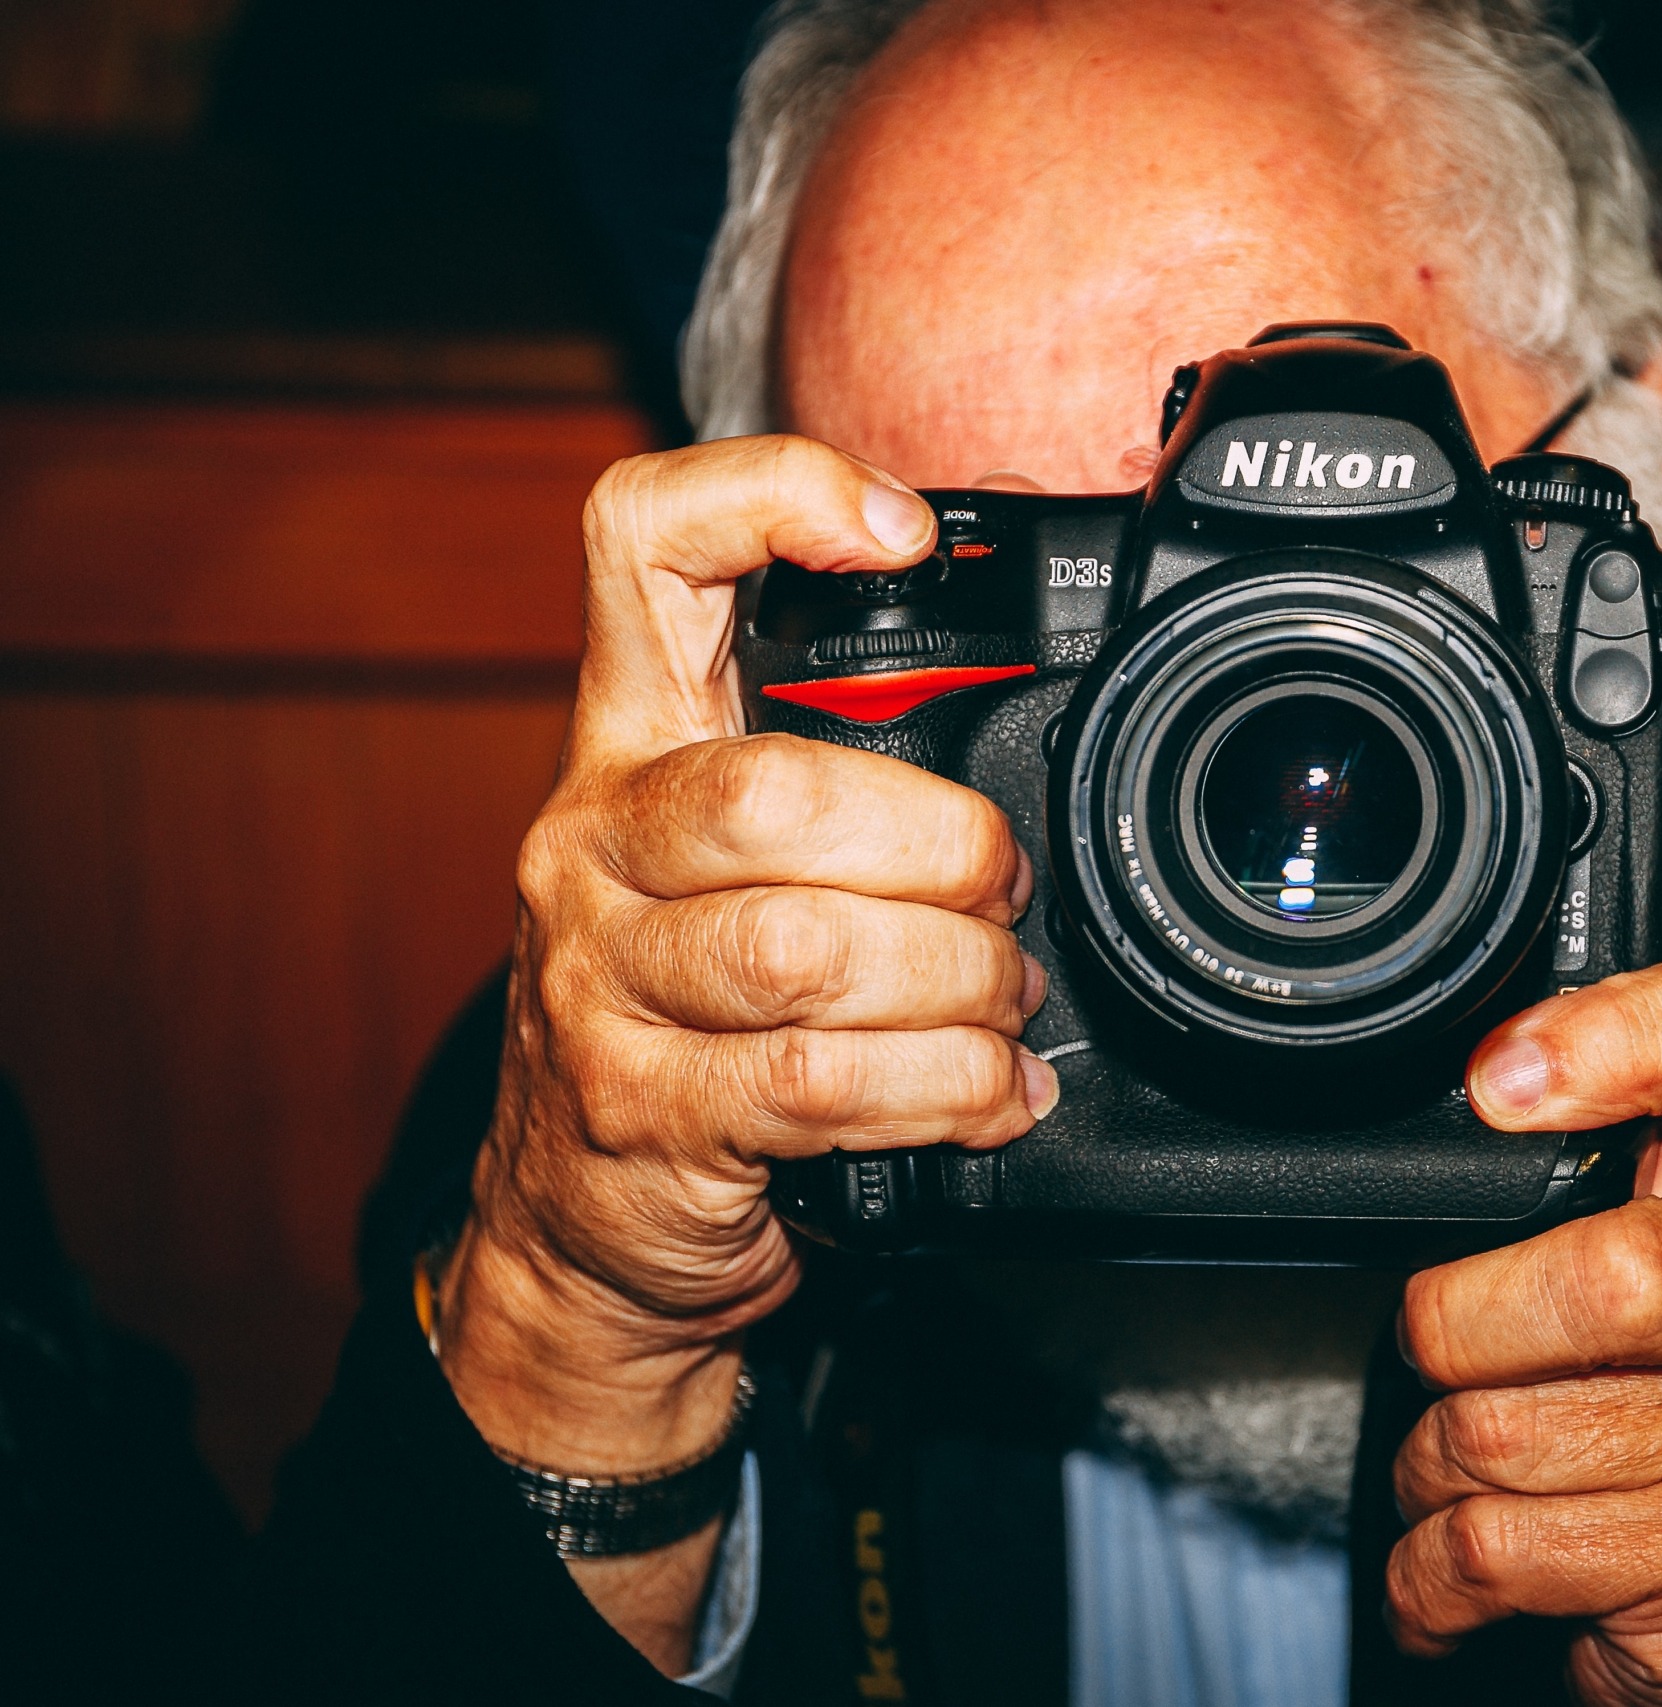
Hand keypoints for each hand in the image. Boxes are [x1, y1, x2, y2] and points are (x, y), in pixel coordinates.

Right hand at [433, 436, 1054, 1666]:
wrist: (580, 1224)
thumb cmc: (687, 1017)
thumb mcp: (727, 868)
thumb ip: (836, 783)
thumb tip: (1020, 755)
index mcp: (627, 746)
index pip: (641, 548)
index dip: (770, 499)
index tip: (904, 536)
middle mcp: (591, 846)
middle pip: (773, 793)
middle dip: (941, 846)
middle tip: (1003, 891)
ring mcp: (600, 985)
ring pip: (810, 952)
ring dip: (958, 983)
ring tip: (1003, 1002)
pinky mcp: (643, 1112)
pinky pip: (823, 1085)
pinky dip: (948, 1090)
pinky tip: (993, 1092)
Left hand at [1389, 958, 1661, 1705]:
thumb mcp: (1648, 1248)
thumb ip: (1567, 1174)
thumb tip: (1464, 1102)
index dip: (1624, 1036)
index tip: (1505, 1082)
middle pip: (1607, 1277)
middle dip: (1458, 1330)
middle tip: (1435, 1355)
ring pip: (1508, 1434)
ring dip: (1428, 1472)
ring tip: (1457, 1477)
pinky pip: (1504, 1551)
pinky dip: (1431, 1576)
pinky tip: (1457, 1574)